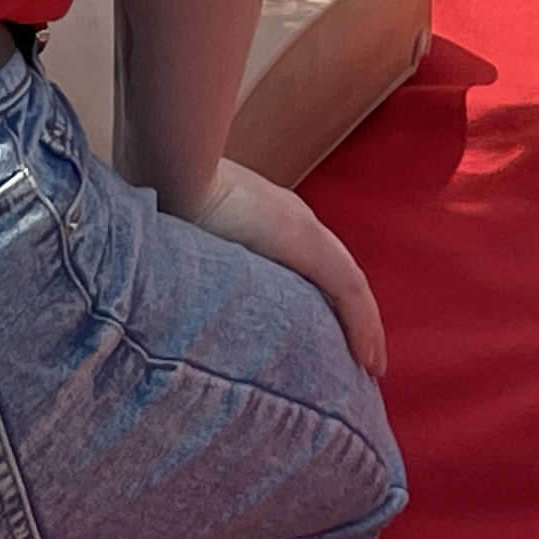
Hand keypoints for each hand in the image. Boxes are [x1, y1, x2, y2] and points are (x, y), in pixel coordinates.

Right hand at [185, 156, 387, 380]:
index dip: (321, 304)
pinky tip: (369, 361)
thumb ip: (199, 263)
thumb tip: (178, 294)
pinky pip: (349, 292)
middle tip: (357, 362)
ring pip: (349, 288)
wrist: (170, 171)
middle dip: (347, 319)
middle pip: (335, 278)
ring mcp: (303, 231)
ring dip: (363, 329)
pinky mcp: (309, 243)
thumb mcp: (188, 239)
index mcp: (266, 220)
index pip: (305, 266)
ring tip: (371, 368)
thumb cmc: (167, 204)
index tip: (323, 342)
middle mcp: (293, 221)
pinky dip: (362, 326)